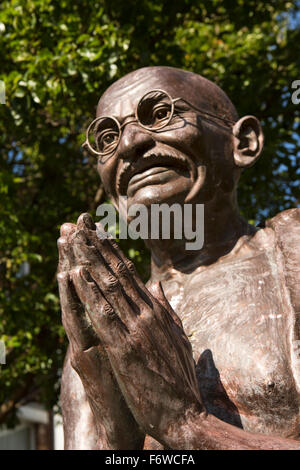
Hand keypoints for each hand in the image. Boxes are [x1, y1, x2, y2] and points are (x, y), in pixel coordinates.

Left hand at [70, 214, 202, 446]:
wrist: (185, 414)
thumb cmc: (181, 379)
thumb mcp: (178, 337)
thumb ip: (166, 308)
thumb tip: (156, 283)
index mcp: (158, 312)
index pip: (132, 275)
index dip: (113, 253)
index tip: (100, 234)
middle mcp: (147, 314)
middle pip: (118, 274)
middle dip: (98, 248)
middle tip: (82, 225)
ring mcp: (136, 329)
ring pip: (108, 287)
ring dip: (89, 261)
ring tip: (75, 239)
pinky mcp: (125, 348)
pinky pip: (101, 314)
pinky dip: (87, 291)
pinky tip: (75, 274)